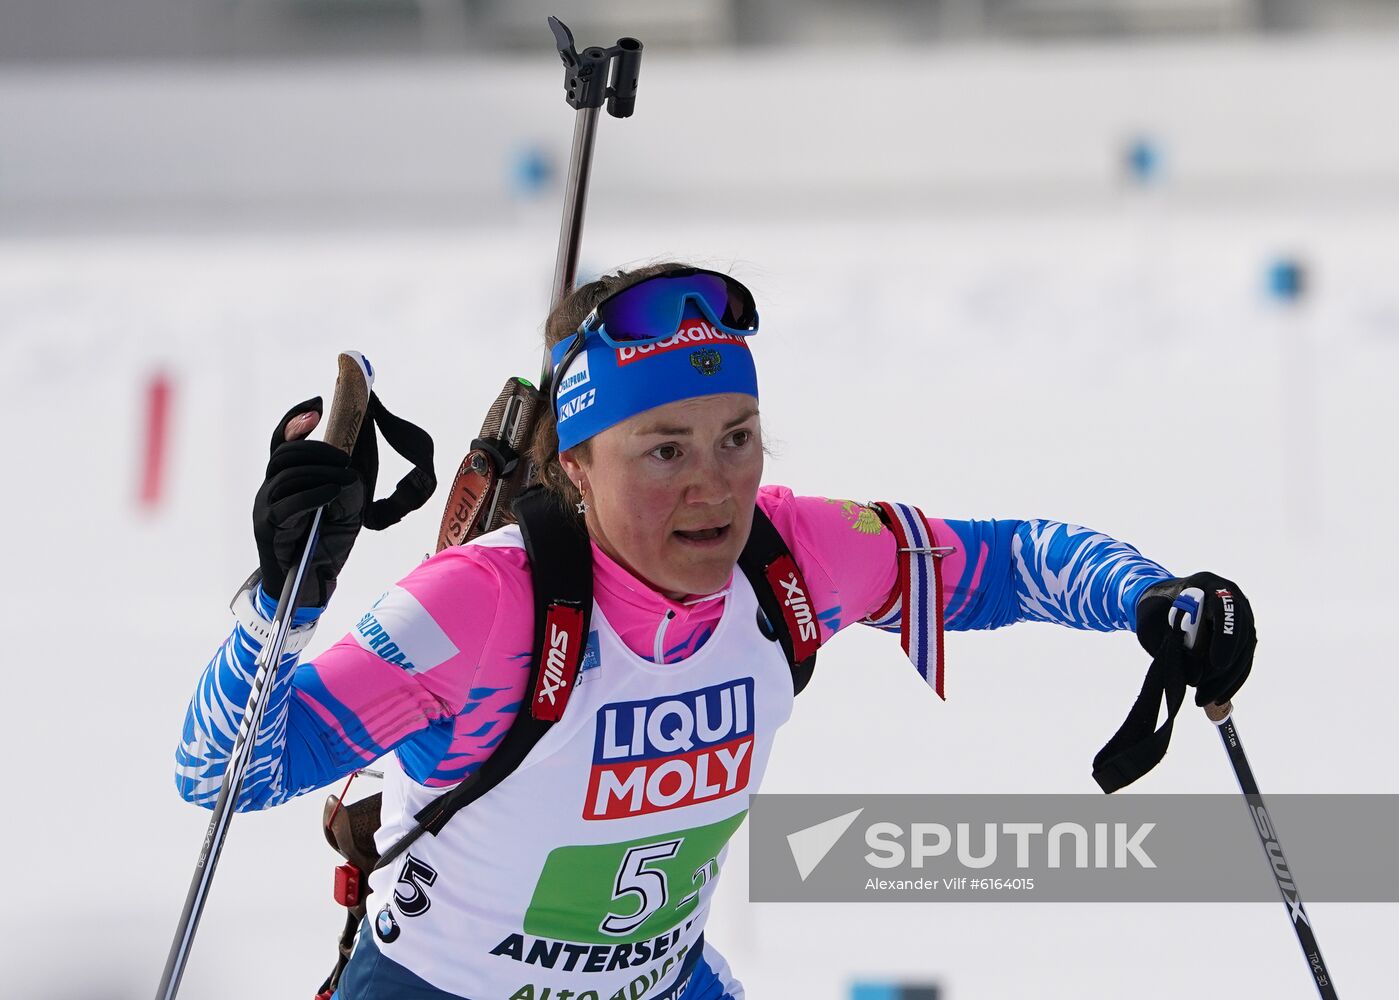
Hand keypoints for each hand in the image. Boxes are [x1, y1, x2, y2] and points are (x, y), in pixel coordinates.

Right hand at [252, 397, 367, 606]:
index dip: (295, 419)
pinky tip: (333, 493)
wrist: (311, 584)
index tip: (318, 405)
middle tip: (344, 456)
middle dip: (316, 448)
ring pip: (285, 476)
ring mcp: (264, 508)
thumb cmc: (327, 542)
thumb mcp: (345, 505)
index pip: (281, 441)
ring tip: (347, 477)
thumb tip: (352, 465)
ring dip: (320, 472)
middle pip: (284, 454)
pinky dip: (313, 494)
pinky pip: (287, 504)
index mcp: (285, 479)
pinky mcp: (268, 529)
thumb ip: (346, 481)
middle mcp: (269, 489)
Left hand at [1135, 572, 1256, 706]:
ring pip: (1243, 652)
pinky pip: (1242, 661)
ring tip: (1202, 699)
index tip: (1215, 663)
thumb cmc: (1153, 611)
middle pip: (1240, 634)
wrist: (1161, 604)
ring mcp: (1241, 616)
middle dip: (1223, 668)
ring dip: (1225, 680)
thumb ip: (1171, 644)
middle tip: (1202, 691)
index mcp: (1206, 583)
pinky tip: (1216, 697)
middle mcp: (1231, 597)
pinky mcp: (1242, 636)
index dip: (1224, 637)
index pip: (1226, 607)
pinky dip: (1230, 681)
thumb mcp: (1152, 624)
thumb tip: (1195, 677)